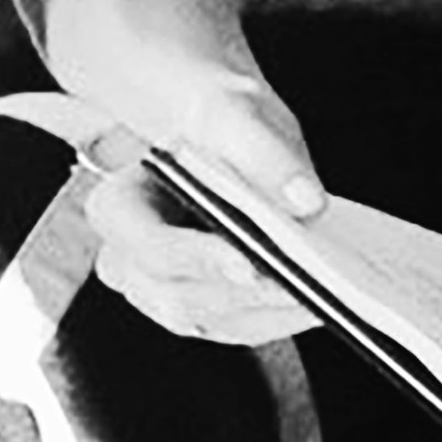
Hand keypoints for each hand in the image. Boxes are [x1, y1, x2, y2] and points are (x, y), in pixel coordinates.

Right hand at [83, 89, 323, 345]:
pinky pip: (235, 328)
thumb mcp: (236, 113)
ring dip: (268, 312)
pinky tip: (317, 302)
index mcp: (117, 206)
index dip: (196, 258)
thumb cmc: (218, 127)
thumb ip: (265, 152)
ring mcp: (158, 292)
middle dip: (246, 293)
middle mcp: (127, 260)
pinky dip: (278, 319)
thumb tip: (305, 202)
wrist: (225, 144)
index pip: (148, 243)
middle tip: (303, 285)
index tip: (248, 263)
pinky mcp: (197, 311)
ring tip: (323, 295)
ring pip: (211, 319)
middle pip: (180, 294)